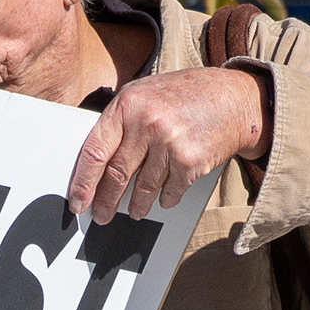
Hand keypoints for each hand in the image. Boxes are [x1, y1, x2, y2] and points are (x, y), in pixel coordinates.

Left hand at [67, 64, 267, 224]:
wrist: (232, 98)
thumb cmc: (185, 95)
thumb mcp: (145, 94)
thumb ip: (120, 121)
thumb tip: (95, 160)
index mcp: (128, 104)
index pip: (94, 151)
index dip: (82, 181)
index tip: (78, 200)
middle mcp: (147, 123)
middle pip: (116, 174)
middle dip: (106, 201)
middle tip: (101, 215)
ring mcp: (169, 143)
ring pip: (143, 187)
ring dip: (137, 206)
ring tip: (134, 212)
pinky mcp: (190, 161)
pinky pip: (169, 192)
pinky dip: (164, 199)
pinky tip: (162, 199)